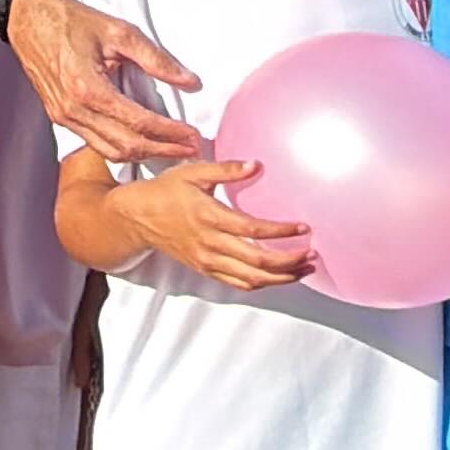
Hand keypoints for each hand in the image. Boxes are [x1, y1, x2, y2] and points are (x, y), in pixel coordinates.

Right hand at [12, 0, 207, 175]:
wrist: (28, 18)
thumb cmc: (71, 20)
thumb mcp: (119, 31)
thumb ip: (156, 59)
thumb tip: (189, 81)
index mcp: (88, 88)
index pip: (138, 122)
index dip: (170, 132)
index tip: (192, 135)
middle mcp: (73, 110)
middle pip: (126, 145)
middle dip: (162, 150)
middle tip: (190, 149)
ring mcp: (63, 117)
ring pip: (109, 151)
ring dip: (143, 155)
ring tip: (171, 150)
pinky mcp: (59, 117)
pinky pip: (94, 143)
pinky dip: (121, 149)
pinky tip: (140, 143)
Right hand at [133, 161, 318, 291]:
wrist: (137, 217)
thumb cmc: (165, 191)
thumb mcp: (193, 171)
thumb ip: (227, 169)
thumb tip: (256, 165)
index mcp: (209, 216)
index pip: (253, 230)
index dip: (281, 232)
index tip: (303, 227)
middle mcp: (210, 243)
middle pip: (257, 261)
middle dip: (289, 261)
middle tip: (311, 253)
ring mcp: (207, 260)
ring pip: (251, 278)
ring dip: (281, 277)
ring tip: (304, 269)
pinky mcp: (205, 269)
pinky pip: (237, 283)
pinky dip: (261, 283)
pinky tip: (278, 276)